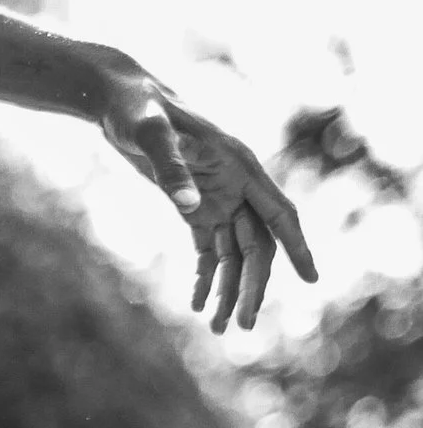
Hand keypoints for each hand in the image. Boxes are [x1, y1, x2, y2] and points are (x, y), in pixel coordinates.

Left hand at [92, 62, 315, 332]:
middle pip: (257, 244)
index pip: (279, 214)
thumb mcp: (151, 135)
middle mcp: (236, 184)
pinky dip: (207, 277)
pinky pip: (209, 248)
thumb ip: (172, 170)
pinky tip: (199, 304)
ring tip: (220, 329)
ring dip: (230, 290)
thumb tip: (193, 210)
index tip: (310, 280)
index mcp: (240, 165)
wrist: (117, 98)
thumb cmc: (137, 109)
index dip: (296, 247)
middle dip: (253, 286)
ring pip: (235, 252)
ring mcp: (217, 196)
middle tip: (243, 326)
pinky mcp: (194, 205)